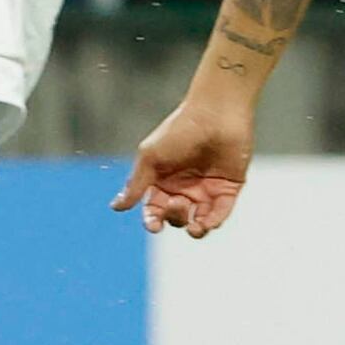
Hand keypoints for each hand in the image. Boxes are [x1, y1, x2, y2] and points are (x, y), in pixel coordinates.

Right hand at [114, 90, 255, 237]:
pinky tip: (206, 223)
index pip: (154, 209)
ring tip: (194, 226)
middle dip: (173, 216)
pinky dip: (213, 222)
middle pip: (175, 217)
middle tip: (177, 202)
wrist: (216, 115)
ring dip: (194, 229)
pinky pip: (221, 213)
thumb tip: (116, 208)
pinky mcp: (228, 189)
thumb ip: (136, 185)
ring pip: (198, 220)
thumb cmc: (179, 131)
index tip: (154, 225)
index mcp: (162, 180)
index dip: (152, 220)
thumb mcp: (150, 157)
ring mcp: (207, 189)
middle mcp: (184, 187)